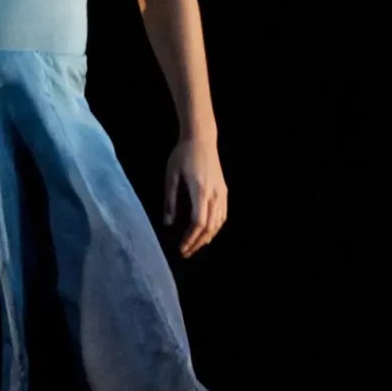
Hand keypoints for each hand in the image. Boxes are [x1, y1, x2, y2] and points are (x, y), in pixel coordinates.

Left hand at [162, 136, 227, 257]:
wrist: (201, 138)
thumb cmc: (182, 155)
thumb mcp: (171, 176)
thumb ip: (170, 200)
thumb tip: (167, 223)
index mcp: (200, 190)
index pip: (198, 222)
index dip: (190, 238)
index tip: (181, 247)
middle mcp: (214, 194)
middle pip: (210, 227)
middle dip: (197, 242)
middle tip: (186, 252)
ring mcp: (222, 193)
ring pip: (218, 223)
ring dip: (207, 237)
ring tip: (195, 246)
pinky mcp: (224, 190)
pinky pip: (222, 215)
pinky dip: (215, 227)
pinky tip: (206, 232)